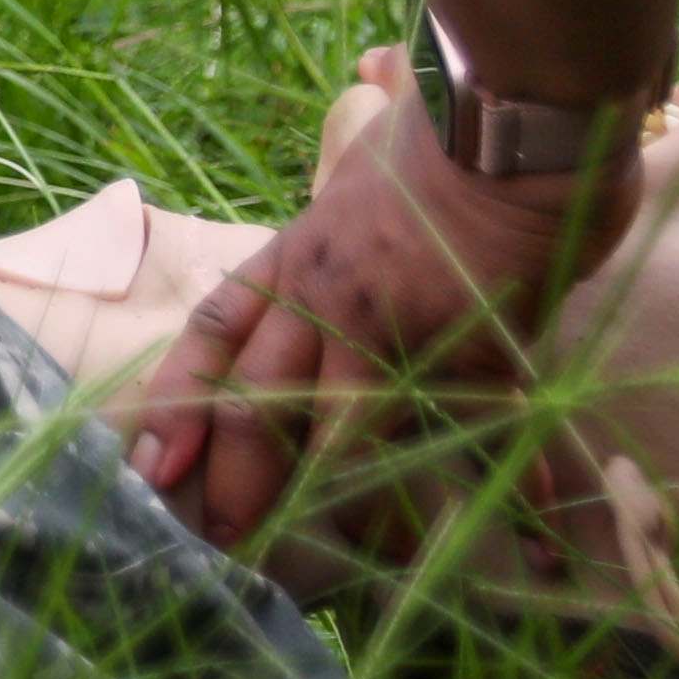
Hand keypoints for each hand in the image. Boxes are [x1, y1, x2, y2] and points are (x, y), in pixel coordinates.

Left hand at [127, 54, 637, 551]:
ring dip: (358, 501)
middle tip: (230, 543)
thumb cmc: (441, 143)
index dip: (179, 404)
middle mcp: (327, 298)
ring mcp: (397, 323)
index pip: (214, 337)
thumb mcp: (359, 180)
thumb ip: (341, 222)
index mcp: (292, 259)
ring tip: (366, 561)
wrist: (510, 117)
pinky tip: (528, 524)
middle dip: (243, 479)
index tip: (150, 468)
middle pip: (262, 403)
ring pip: (352, 433)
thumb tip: (328, 241)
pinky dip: (514, 470)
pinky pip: (485, 418)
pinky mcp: (475, 339)